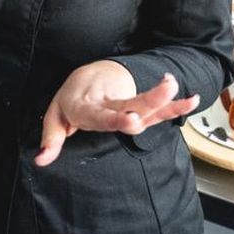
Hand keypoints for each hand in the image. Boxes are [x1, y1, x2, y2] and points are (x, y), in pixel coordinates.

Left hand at [34, 62, 199, 165]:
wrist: (89, 73)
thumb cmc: (72, 100)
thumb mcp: (55, 117)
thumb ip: (51, 138)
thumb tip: (41, 160)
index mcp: (85, 105)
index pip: (99, 114)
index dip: (115, 118)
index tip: (132, 122)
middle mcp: (108, 101)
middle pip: (128, 103)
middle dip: (146, 101)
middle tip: (164, 93)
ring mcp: (124, 100)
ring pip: (144, 101)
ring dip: (161, 97)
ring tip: (179, 90)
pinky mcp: (137, 104)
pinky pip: (156, 109)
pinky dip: (173, 106)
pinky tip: (192, 101)